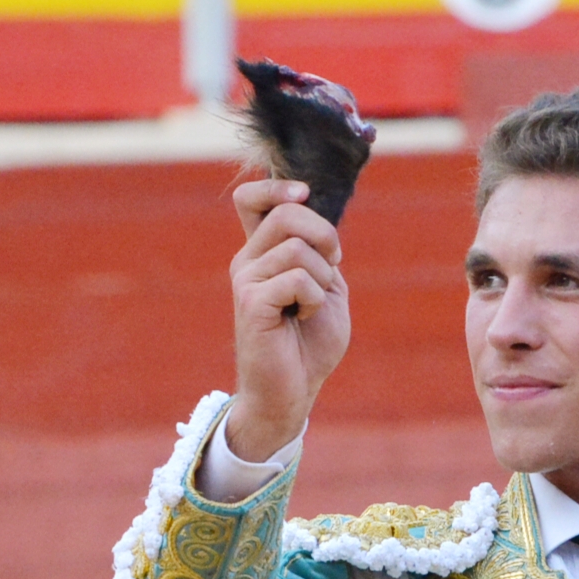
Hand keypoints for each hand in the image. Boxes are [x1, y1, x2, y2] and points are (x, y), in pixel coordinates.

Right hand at [227, 179, 350, 460]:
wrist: (294, 390)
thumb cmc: (310, 344)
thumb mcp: (326, 288)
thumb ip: (321, 253)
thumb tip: (315, 217)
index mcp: (262, 254)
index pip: (251, 199)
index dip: (277, 188)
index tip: (304, 196)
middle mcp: (247, 261)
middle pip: (286, 214)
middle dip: (325, 236)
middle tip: (332, 267)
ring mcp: (245, 281)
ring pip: (298, 248)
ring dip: (323, 278)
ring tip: (312, 306)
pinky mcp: (251, 303)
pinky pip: (298, 279)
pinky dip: (314, 299)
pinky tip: (303, 318)